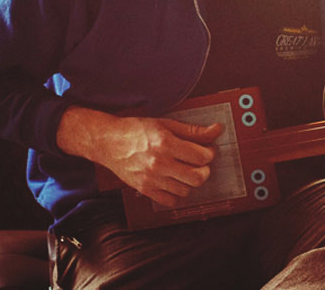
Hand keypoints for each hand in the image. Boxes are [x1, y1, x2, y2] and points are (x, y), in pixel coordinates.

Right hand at [97, 116, 222, 206]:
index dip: (209, 153)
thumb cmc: (136, 130)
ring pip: (186, 190)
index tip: (206, 151)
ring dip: (190, 181)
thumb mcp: (165, 124)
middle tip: (199, 164)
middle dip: (204, 170)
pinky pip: (171, 200)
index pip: (201, 157)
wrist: (108, 142)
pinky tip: (173, 181)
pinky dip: (176, 193)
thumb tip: (216, 130)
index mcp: (166, 143)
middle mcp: (159, 163)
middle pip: (198, 177)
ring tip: (183, 170)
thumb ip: (192, 130)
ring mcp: (152, 179)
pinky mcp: (145, 190)